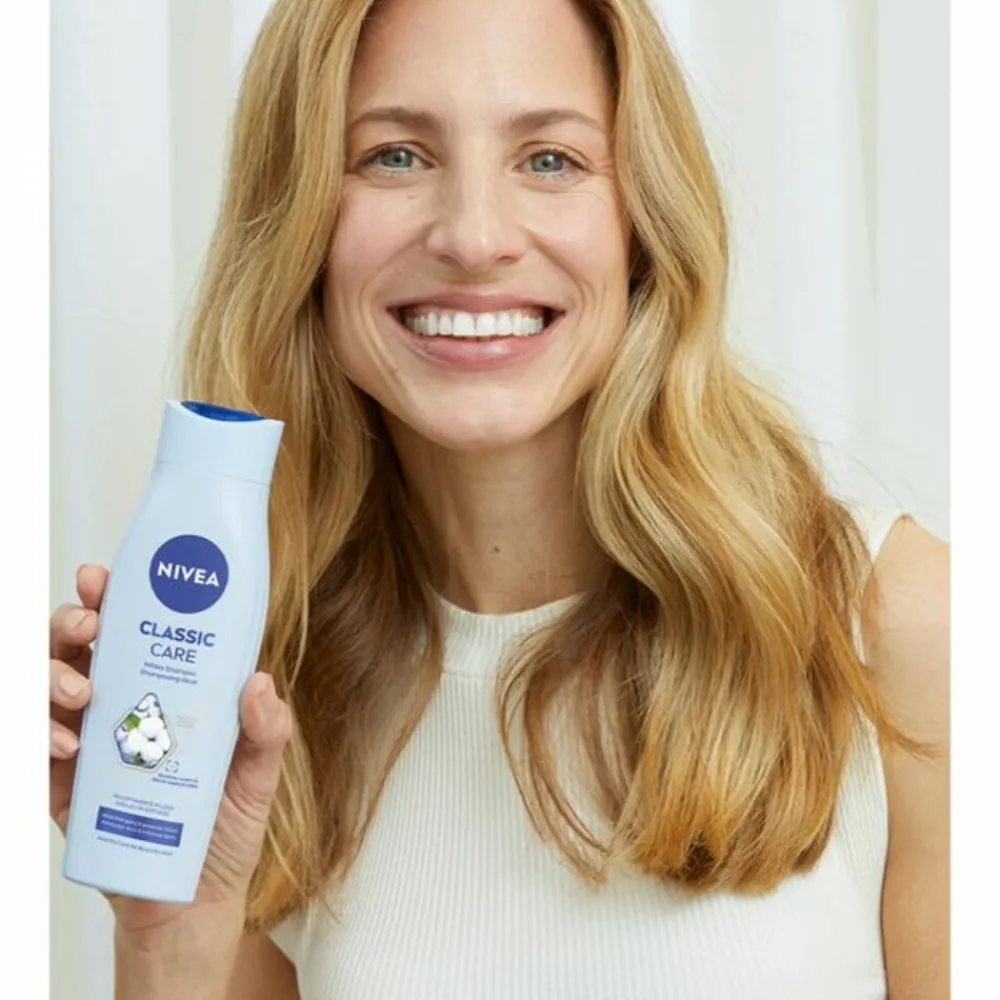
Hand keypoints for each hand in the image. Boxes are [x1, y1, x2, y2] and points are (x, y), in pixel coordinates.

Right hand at [50, 564, 293, 952]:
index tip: (103, 578)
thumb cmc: (225, 829)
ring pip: (48, 692)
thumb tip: (259, 683)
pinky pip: (35, 754)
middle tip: (90, 627)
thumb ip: (267, 730)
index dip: (114, 599)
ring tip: (82, 692)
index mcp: (165, 693)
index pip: (134, 632)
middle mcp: (121, 710)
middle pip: (79, 650)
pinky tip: (69, 744)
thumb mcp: (258, 774)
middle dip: (73, 624)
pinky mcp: (65, 793)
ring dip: (54, 677)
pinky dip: (41, 738)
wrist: (193, 903)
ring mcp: (88, 748)